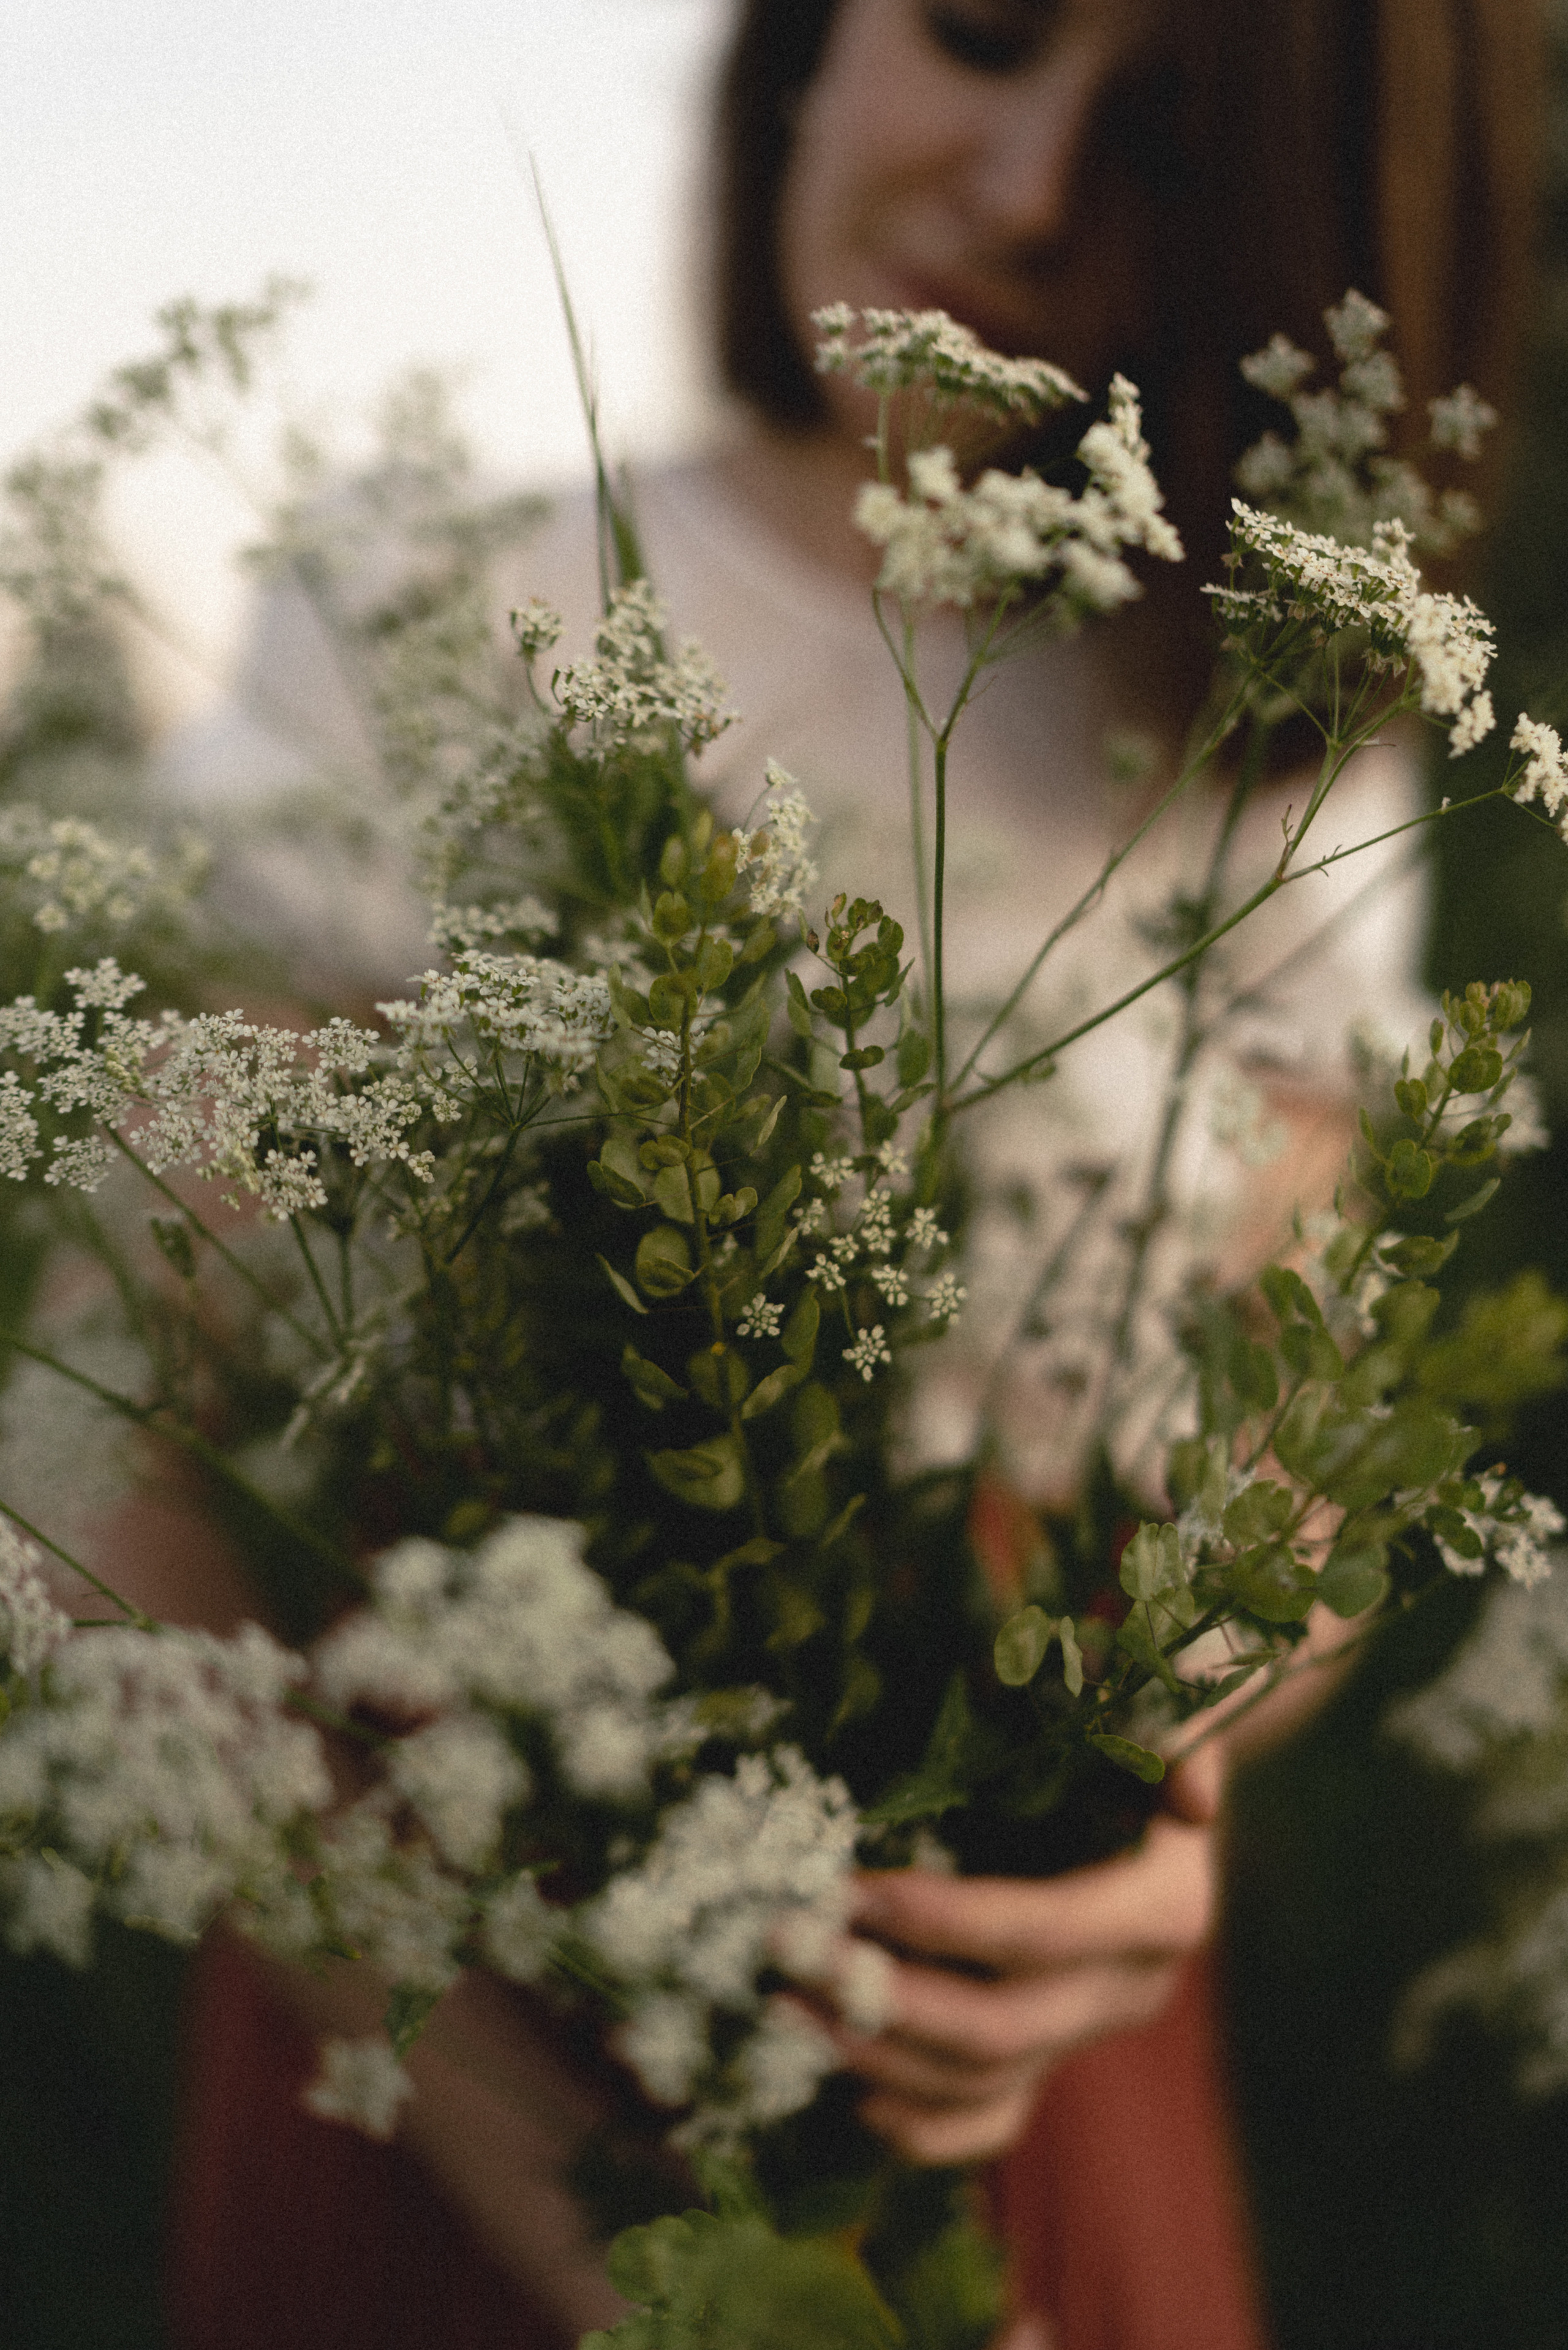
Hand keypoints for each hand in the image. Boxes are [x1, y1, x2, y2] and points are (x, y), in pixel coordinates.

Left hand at [792, 1743, 1223, 2165]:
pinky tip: (852, 2096)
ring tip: (784, 2003)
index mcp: (1162, 1907)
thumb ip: (1170, 1728)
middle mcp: (1129, 1986)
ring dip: (876, 2056)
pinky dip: (922, 2126)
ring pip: (981, 2085)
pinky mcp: (1051, 2054)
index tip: (851, 1890)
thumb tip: (1193, 1796)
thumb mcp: (1164, 1696)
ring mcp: (1087, 2031)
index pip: (1042, 1933)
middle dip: (882, 1996)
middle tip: (786, 1949)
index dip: (943, 1922)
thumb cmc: (1134, 1714)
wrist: (1148, 1773)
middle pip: (998, 2029)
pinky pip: (990, 2122)